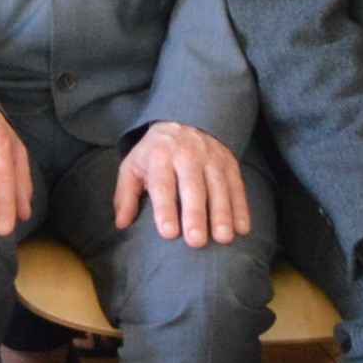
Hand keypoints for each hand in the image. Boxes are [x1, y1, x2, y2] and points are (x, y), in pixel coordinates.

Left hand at [115, 120, 253, 247]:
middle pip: (193, 187)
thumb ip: (125, 195)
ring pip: (218, 187)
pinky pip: (237, 186)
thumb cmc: (154, 153)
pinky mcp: (229, 163)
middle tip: (196, 241)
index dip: (165, 209)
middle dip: (195, 215)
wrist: (184, 121)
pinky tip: (242, 229)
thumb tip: (121, 224)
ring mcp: (211, 158)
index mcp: (159, 156)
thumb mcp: (132, 166)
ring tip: (223, 238)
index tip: (168, 233)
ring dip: (222, 214)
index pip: (162, 184)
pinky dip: (241, 208)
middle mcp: (187, 155)